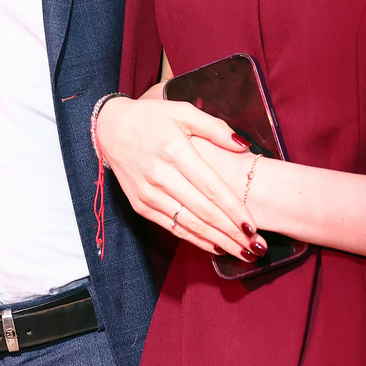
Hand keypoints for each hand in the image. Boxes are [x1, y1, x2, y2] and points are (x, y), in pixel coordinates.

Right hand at [96, 96, 265, 261]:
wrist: (109, 128)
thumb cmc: (150, 118)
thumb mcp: (182, 111)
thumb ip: (214, 128)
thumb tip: (243, 146)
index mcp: (175, 150)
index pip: (211, 187)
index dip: (234, 209)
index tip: (253, 226)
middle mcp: (161, 174)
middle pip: (204, 210)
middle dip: (232, 232)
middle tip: (256, 248)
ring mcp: (149, 192)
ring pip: (189, 223)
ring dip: (218, 241)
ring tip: (243, 253)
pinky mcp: (140, 204)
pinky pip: (172, 227)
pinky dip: (195, 239)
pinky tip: (215, 247)